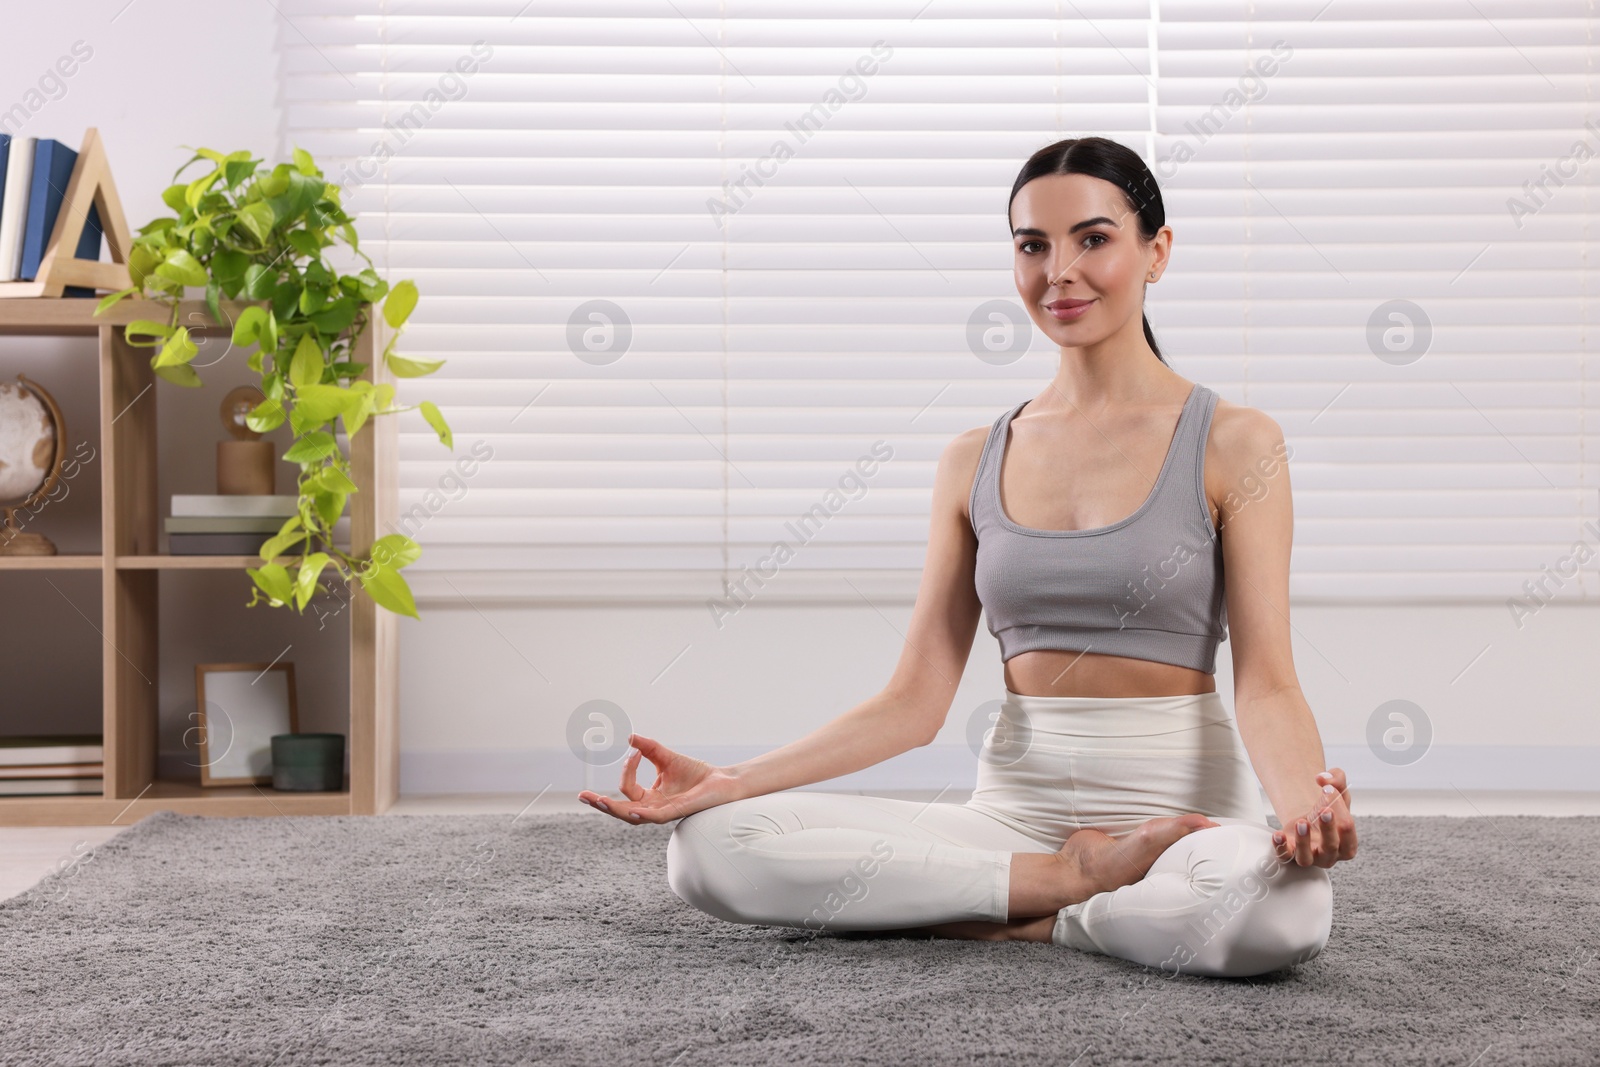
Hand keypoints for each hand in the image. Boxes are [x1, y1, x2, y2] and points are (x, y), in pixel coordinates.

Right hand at [576, 733, 738, 824]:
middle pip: (620, 809)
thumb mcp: (665, 757)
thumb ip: (647, 748)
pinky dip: (641, 813)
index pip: (627, 788)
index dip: (626, 769)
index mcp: (649, 798)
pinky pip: (655, 816)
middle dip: (600, 804)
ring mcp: (663, 812)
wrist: (722, 781)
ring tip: (599, 801)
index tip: (634, 752)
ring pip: (632, 816)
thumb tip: (629, 737)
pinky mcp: (676, 812)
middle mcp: (652, 808)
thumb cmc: (696, 773)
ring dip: (615, 809)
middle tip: (583, 796)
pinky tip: (631, 809)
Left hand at [1271, 767, 1357, 868]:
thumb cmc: (1327, 809)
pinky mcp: (1291, 854)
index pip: (1347, 828)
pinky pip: (1285, 856)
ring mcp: (1310, 857)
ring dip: (1303, 841)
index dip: (1339, 808)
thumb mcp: (1337, 790)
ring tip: (1301, 822)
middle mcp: (1330, 855)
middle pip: (1331, 846)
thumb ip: (1336, 778)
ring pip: (1306, 858)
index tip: (1328, 789)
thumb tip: (1323, 778)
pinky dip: (1280, 847)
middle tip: (1323, 810)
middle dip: (1328, 827)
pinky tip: (1278, 835)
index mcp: (1348, 843)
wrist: (1308, 818)